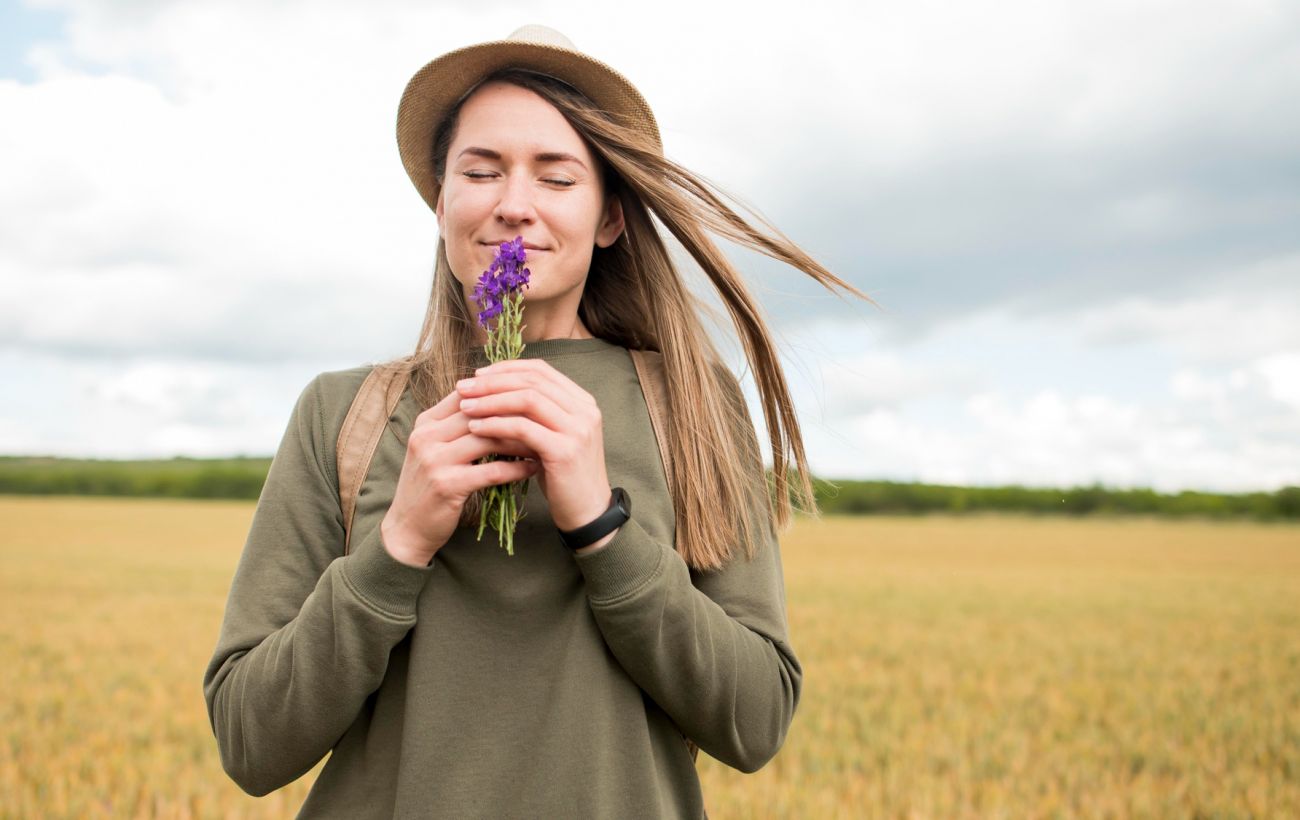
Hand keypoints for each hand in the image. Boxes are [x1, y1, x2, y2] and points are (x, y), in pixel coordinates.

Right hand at [380, 384, 540, 566]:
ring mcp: (434, 460)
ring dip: (520, 441)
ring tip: (543, 442)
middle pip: (480, 413)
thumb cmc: (430, 484)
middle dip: (515, 415)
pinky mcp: (447, 485)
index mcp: (426, 422)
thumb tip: (498, 402)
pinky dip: (516, 468)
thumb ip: (459, 426)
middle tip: (543, 418)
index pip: (468, 395)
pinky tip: (533, 468)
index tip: (530, 400)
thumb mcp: (437, 448)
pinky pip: (491, 471)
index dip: (500, 395)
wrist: (407, 527)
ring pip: (488, 439)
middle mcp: (427, 436)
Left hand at [454, 359, 613, 536]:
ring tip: (465, 407)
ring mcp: (578, 430)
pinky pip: (523, 428)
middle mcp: (585, 410)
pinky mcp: (565, 451)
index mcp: (582, 401)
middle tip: (463, 388)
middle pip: (532, 380)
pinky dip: (496, 424)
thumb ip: (532, 414)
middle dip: (493, 381)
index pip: (540, 370)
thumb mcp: (550, 437)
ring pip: (527, 400)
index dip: (506, 368)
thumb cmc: (563, 475)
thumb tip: (490, 391)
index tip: (478, 374)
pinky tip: (476, 428)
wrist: (587, 513)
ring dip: (491, 400)